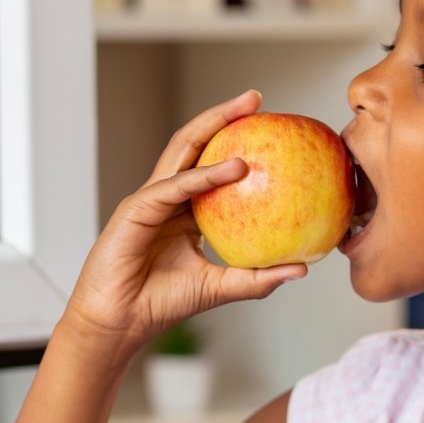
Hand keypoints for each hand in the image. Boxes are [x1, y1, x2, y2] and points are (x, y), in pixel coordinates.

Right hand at [61, 90, 309, 352]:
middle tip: (256, 98)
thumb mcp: (220, 287)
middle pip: (195, 144)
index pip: (210, 162)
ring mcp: (150, 198)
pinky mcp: (136, 209)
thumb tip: (303, 268)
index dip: (235, 140)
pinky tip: (233, 167)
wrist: (120, 323)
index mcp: (183, 209)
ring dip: (213, 125)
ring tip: (244, 110)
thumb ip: (257, 277)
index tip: (270, 127)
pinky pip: (175, 186)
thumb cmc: (161, 303)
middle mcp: (167, 195)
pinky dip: (204, 175)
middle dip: (224, 116)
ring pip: (182, 151)